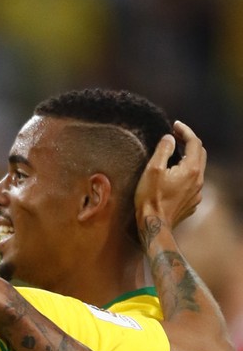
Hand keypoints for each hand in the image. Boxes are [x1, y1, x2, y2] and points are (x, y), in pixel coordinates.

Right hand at [135, 120, 206, 234]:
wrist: (155, 225)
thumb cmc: (151, 198)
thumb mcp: (152, 170)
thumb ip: (163, 150)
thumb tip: (169, 138)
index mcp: (191, 169)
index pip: (194, 142)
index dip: (185, 131)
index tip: (175, 125)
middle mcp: (199, 179)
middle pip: (200, 154)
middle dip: (190, 142)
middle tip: (176, 137)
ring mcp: (198, 192)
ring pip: (198, 169)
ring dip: (188, 159)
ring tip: (174, 156)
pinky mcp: (193, 202)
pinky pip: (194, 183)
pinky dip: (186, 174)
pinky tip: (174, 177)